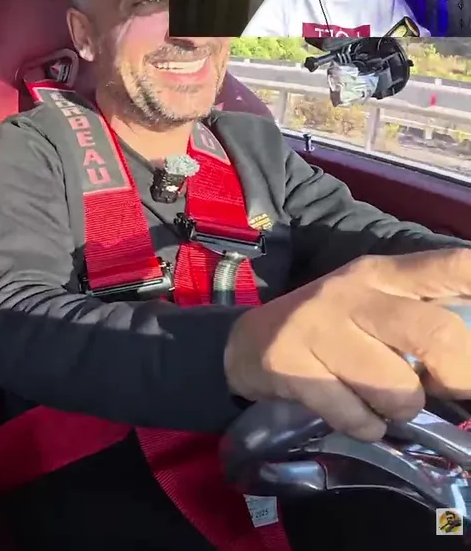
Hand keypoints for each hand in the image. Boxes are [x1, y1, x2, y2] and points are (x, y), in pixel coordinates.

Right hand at [225, 248, 470, 440]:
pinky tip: (353, 412)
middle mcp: (353, 294)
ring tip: (383, 400)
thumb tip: (468, 367)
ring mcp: (318, 328)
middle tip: (445, 388)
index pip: (453, 267)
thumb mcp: (376, 304)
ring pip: (397, 388)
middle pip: (436, 334)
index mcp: (384, 274)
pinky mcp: (290, 365)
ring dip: (402, 408)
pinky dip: (365, 426)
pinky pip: (355, 416)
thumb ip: (427, 317)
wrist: (245, 343)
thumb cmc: (332, 328)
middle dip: (457, 376)